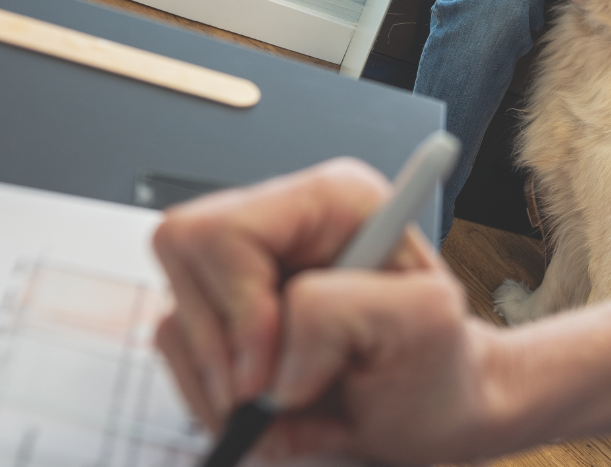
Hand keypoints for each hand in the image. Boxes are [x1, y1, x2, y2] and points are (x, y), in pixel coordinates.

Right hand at [151, 160, 512, 462]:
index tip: (268, 373)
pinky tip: (270, 410)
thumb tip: (271, 348)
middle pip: (184, 261)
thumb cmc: (436, 362)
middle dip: (221, 348)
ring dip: (220, 386)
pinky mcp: (223, 313)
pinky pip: (177, 353)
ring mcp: (246, 270)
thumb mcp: (424, 322)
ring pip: (175, 316)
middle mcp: (284, 223)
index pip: (228, 229)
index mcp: (335, 200)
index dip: (239, 306)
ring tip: (290, 408)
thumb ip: (342, 311)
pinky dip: (213, 399)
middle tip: (270, 397)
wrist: (429, 410)